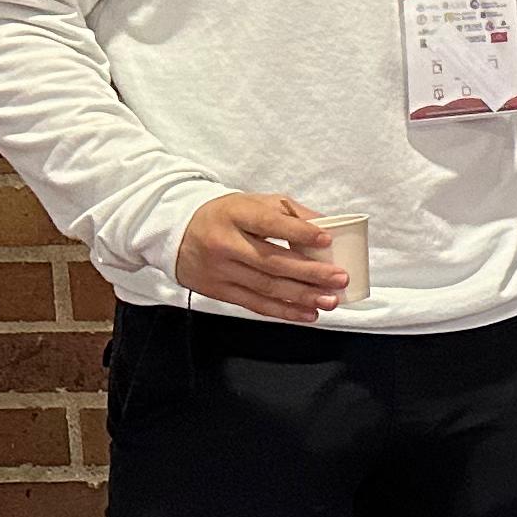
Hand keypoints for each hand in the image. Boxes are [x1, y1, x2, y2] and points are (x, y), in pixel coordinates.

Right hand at [174, 193, 348, 323]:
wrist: (177, 232)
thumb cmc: (227, 215)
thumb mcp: (254, 203)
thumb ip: (290, 213)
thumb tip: (330, 226)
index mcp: (235, 214)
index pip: (269, 223)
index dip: (299, 232)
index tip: (327, 240)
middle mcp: (224, 243)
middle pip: (271, 261)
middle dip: (309, 273)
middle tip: (339, 278)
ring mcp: (219, 270)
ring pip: (265, 287)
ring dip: (302, 296)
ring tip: (330, 300)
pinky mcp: (217, 290)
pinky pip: (254, 304)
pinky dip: (283, 311)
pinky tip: (307, 313)